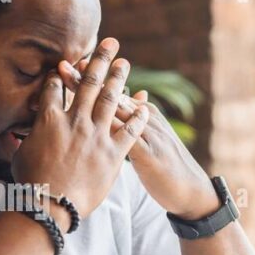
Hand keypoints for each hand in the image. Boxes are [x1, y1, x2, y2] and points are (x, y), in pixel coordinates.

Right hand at [11, 38, 150, 228]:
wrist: (50, 205)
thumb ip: (25, 140)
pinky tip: (144, 104)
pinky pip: (130, 130)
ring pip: (110, 99)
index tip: (68, 63)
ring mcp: (96, 136)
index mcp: (50, 119)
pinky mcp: (112, 154)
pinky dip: (137, 116)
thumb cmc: (30, 184)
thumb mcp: (20, 155)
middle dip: (99, 60)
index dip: (62, 73)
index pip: (56, 87)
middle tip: (110, 43)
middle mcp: (75, 121)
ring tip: (124, 62)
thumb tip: (15, 136)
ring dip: (118, 78)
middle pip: (88, 83)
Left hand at [59, 53, 217, 219]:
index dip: (94, 78)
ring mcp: (147, 134)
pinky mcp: (147, 154)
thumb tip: (133, 95)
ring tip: (68, 85)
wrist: (192, 190)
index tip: (73, 65)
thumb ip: (140, 119)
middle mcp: (146, 118)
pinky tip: (84, 121)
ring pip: (114, 111)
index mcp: (146, 114)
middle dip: (86, 80)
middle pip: (111, 95)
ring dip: (89, 96)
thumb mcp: (153, 138)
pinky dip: (103, 126)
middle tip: (63, 65)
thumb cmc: (168, 167)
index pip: (115, 92)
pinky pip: (122, 136)